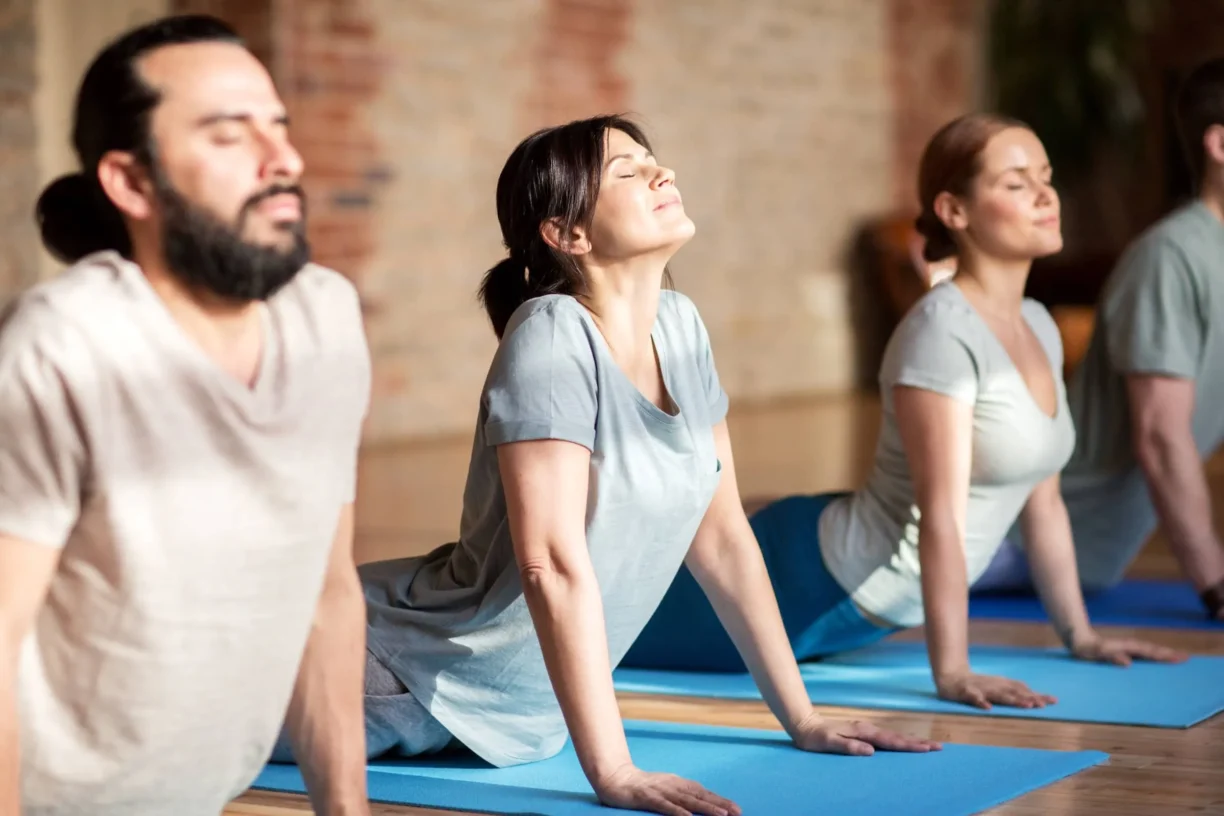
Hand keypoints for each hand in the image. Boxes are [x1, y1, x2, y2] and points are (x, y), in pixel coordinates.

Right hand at [594, 764, 740, 815]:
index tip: (737, 809)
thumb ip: (679, 795)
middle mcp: (671, 784)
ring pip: (686, 800)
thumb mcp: (663, 789)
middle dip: (719, 804)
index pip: (702, 792)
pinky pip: (664, 806)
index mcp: (677, 783)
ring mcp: (659, 790)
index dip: (719, 800)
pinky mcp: (646, 796)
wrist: (614, 777)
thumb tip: (698, 803)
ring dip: (705, 807)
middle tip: (737, 812)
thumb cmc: (640, 787)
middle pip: (699, 795)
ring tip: (722, 815)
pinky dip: (677, 812)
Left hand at [789, 710, 941, 755]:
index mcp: (863, 732)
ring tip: (929, 746)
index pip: (891, 741)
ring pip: (894, 736)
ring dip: (912, 741)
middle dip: (918, 742)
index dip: (910, 746)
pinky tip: (904, 744)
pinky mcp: (863, 732)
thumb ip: (849, 746)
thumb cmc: (816, 738)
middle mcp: (867, 729)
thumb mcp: (829, 743)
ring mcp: (866, 730)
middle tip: (939, 747)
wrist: (805, 725)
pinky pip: (886, 738)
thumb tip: (871, 751)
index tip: (927, 749)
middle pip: (897, 736)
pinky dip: (899, 740)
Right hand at [935, 671, 1056, 709]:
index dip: (1037, 694)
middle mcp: (995, 685)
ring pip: (998, 694)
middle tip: (1042, 705)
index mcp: (1002, 684)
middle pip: (1014, 691)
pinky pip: (974, 697)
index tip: (1054, 701)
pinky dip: (981, 702)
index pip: (1023, 689)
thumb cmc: (978, 685)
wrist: (950, 676)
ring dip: (1012, 699)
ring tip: (1025, 705)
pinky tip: (988, 708)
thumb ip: (1015, 692)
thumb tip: (1038, 699)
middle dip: (1028, 698)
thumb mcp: (998, 687)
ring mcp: (981, 688)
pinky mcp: (966, 691)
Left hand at [1071, 635, 1187, 665]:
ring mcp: (1127, 648)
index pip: (1149, 652)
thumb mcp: (1097, 653)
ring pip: (1149, 651)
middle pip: (1153, 650)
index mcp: (1127, 647)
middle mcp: (1130, 646)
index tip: (1178, 658)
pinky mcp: (1124, 651)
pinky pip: (1143, 654)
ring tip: (1178, 658)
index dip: (1163, 655)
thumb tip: (1128, 662)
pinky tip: (1157, 661)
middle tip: (1186, 658)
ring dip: (1163, 654)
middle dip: (1169, 654)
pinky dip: (1153, 656)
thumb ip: (1111, 656)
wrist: (1078, 640)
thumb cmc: (1087, 648)